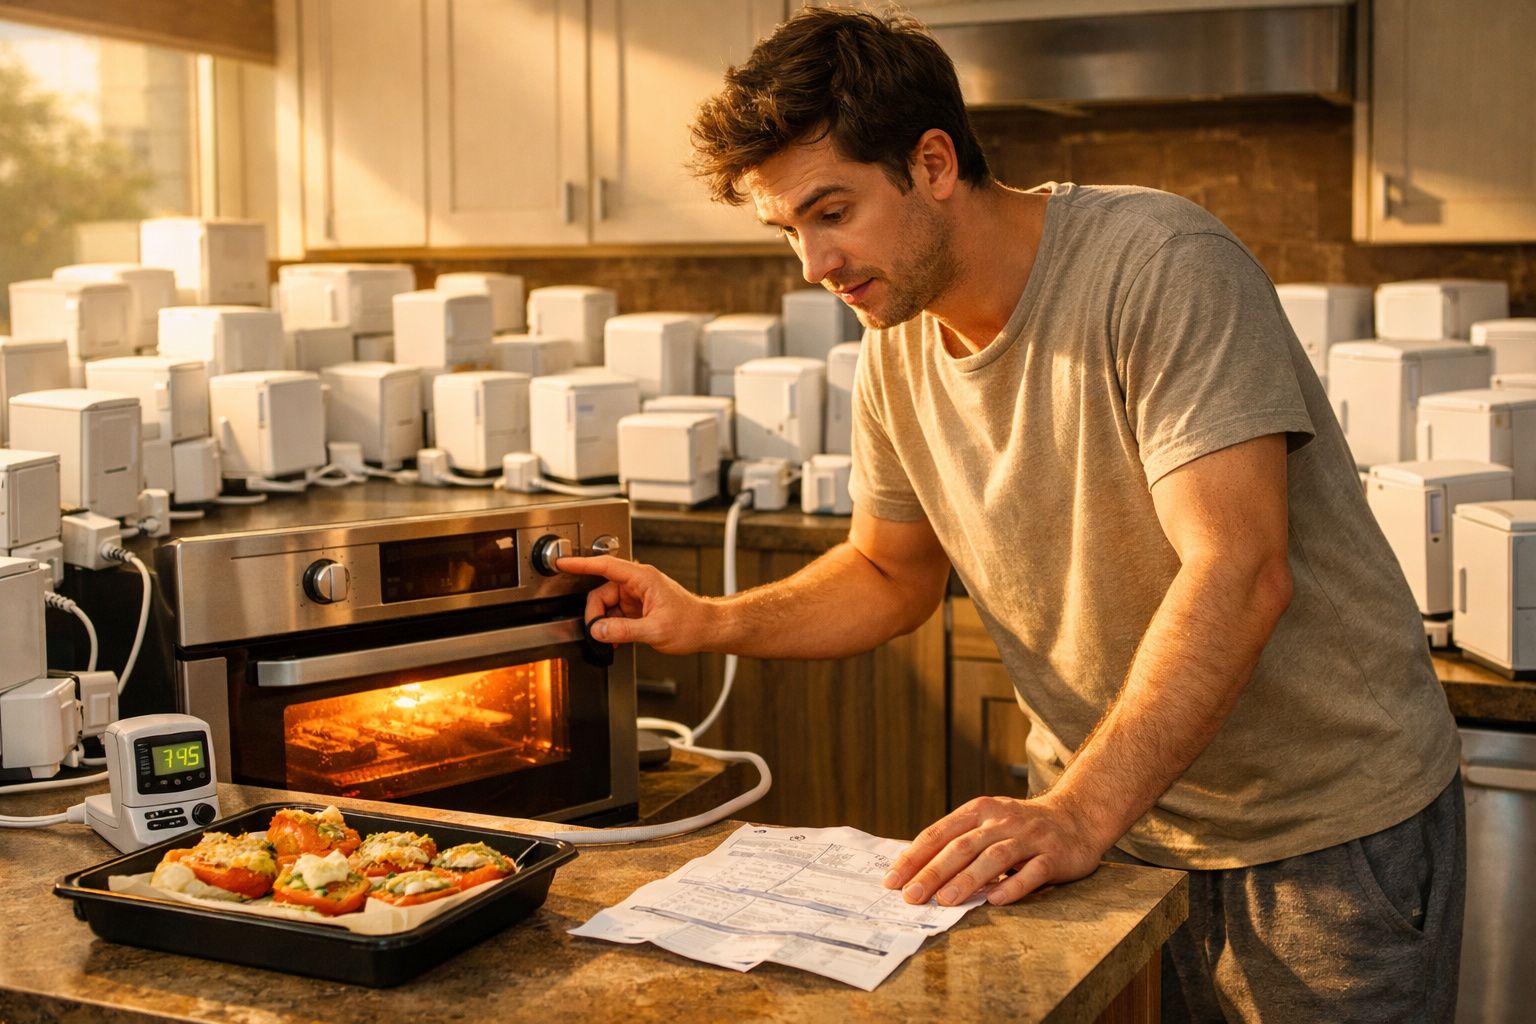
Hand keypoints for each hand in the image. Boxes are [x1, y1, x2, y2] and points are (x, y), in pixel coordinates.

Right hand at [556, 554, 713, 654]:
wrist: (707, 629)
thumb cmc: (691, 623)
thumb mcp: (655, 630)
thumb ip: (623, 630)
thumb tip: (598, 630)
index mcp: (642, 578)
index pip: (605, 566)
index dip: (581, 564)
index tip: (562, 563)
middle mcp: (638, 583)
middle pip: (601, 592)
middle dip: (595, 613)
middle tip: (598, 633)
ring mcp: (637, 595)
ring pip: (606, 605)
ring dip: (605, 622)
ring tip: (612, 639)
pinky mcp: (638, 606)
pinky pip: (615, 613)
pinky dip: (612, 626)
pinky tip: (616, 638)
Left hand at [882, 794, 1108, 906]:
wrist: (1077, 817)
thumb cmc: (1021, 827)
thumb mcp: (988, 822)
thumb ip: (959, 841)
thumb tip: (917, 871)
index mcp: (980, 810)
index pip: (940, 833)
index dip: (915, 856)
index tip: (893, 880)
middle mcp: (1002, 821)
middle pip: (962, 846)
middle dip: (934, 872)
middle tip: (912, 895)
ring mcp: (1029, 837)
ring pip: (994, 858)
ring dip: (968, 880)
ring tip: (946, 900)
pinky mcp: (1053, 855)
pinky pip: (1032, 872)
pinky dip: (1013, 886)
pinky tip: (995, 901)